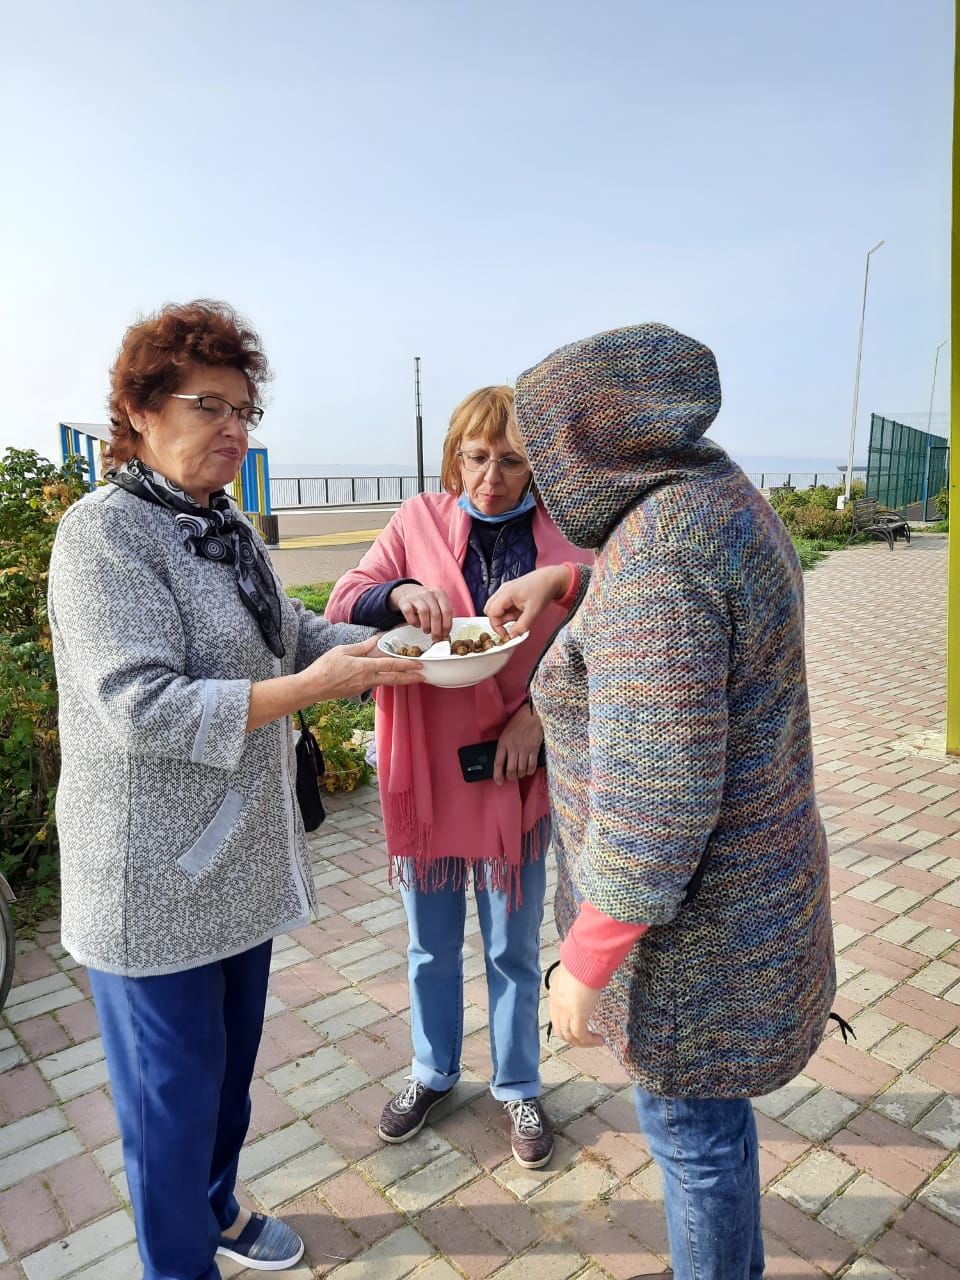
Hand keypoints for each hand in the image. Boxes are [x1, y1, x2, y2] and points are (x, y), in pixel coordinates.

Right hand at [302, 636, 423, 700]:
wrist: (313, 687)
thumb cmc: (325, 667)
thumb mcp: (343, 651)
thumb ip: (361, 647)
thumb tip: (375, 640)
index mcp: (364, 667)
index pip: (390, 666)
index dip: (407, 665)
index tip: (419, 665)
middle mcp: (367, 679)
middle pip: (394, 679)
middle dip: (410, 678)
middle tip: (424, 676)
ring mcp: (363, 687)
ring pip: (386, 683)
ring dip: (400, 680)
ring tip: (412, 677)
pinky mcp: (358, 691)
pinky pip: (376, 684)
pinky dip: (386, 681)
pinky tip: (390, 678)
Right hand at [389, 584, 452, 641]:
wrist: (407, 591)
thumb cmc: (425, 601)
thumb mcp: (437, 604)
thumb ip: (442, 617)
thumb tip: (445, 636)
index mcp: (440, 594)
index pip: (447, 611)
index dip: (447, 626)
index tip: (445, 635)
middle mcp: (429, 593)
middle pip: (436, 613)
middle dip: (437, 630)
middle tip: (436, 638)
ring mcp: (416, 596)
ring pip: (424, 612)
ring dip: (426, 625)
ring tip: (426, 631)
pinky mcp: (405, 601)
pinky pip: (409, 612)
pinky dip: (413, 621)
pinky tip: (416, 625)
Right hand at [485, 565, 568, 636]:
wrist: (551, 578)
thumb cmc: (543, 590)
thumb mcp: (533, 612)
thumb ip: (522, 625)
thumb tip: (512, 635)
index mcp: (506, 593)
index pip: (491, 613)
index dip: (496, 626)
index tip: (505, 634)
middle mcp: (503, 590)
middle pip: (490, 610)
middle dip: (499, 621)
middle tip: (513, 624)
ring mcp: (506, 590)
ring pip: (497, 608)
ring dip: (506, 616)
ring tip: (521, 615)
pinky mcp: (510, 591)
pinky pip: (504, 605)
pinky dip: (510, 611)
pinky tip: (521, 611)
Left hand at [494, 703, 542, 785]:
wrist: (533, 714)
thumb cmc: (519, 722)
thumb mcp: (506, 732)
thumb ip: (504, 746)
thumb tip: (503, 761)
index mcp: (503, 742)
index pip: (498, 763)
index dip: (497, 775)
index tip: (499, 782)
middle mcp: (513, 747)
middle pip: (511, 770)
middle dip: (510, 777)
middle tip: (511, 778)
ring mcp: (524, 749)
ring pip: (521, 770)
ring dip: (520, 775)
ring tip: (519, 774)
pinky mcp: (534, 749)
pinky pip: (532, 766)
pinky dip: (529, 771)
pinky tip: (528, 770)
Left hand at [548, 963, 604, 1046]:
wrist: (584, 960)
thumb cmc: (582, 961)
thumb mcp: (573, 974)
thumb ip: (575, 982)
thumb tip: (584, 981)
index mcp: (554, 995)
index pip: (556, 1018)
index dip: (566, 1026)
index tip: (579, 1028)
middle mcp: (557, 1006)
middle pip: (560, 1031)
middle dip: (573, 1039)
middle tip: (587, 1039)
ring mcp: (565, 1012)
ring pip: (570, 1037)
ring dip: (583, 1043)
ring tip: (596, 1041)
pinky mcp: (577, 1015)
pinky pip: (581, 1036)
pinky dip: (590, 1041)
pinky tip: (600, 1039)